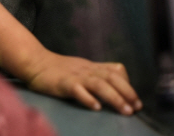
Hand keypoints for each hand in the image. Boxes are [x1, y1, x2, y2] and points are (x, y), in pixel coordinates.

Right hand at [25, 52, 141, 114]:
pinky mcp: (63, 84)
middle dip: (127, 92)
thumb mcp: (82, 69)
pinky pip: (77, 90)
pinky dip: (88, 98)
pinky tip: (96, 107)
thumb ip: (97, 75)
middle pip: (112, 78)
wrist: (36, 63)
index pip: (116, 72)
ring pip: (99, 85)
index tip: (136, 101)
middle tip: (136, 107)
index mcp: (93, 67)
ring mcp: (76, 77)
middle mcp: (88, 70)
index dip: (128, 85)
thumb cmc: (60, 69)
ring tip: (125, 110)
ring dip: (114, 97)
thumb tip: (116, 85)